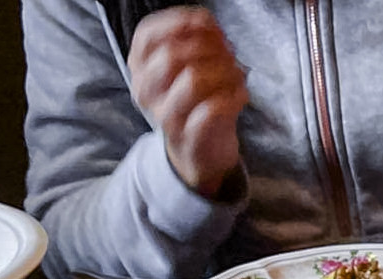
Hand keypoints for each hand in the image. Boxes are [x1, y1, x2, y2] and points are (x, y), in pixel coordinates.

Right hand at [128, 7, 246, 198]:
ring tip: (238, 74)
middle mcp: (146, 91)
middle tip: (230, 53)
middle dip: (208, 47)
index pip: (147, 34)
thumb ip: (193, 42)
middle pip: (172, 54)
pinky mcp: (190, 137)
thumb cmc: (194, 104)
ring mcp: (166, 116)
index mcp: (140, 69)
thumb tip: (206, 21)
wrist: (198, 154)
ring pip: (193, 80)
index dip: (178, 22)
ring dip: (224, 71)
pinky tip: (241, 94)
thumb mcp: (186, 69)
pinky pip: (211, 110)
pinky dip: (233, 96)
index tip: (207, 23)